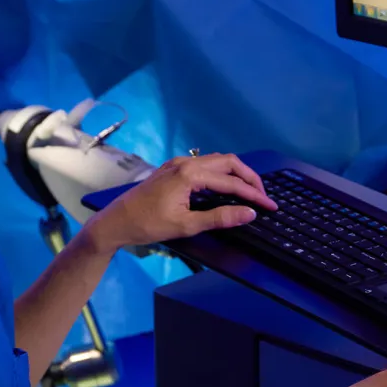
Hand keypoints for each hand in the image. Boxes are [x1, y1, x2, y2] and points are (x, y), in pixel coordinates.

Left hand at [82, 153, 278, 251]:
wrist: (116, 222)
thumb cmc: (147, 225)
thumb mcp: (186, 225)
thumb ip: (220, 218)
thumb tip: (248, 214)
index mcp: (189, 174)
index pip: (231, 182)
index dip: (254, 195)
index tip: (270, 206)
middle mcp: (185, 163)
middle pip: (228, 162)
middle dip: (249, 178)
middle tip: (263, 195)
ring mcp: (177, 163)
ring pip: (216, 161)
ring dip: (235, 173)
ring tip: (249, 191)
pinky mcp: (172, 169)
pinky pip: (204, 165)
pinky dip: (221, 173)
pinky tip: (224, 187)